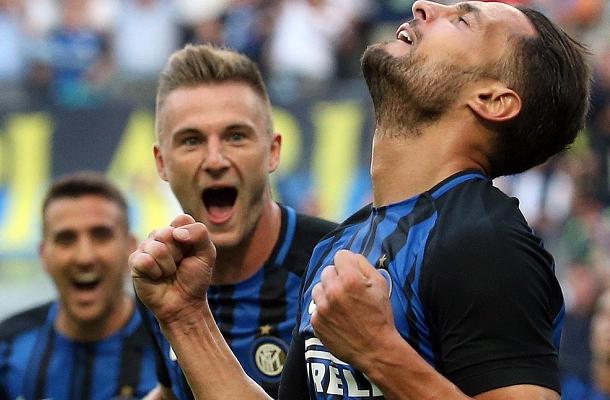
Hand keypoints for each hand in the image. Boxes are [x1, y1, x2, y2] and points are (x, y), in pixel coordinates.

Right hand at [130, 214, 215, 324]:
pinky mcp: (135, 262)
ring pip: (157, 247)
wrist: (185, 303)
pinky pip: (145, 260)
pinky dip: (156, 272)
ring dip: (168, 266)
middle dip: (178, 253)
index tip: (192, 252)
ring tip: (169, 272)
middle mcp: (160, 236)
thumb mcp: (207, 253)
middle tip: (179, 265)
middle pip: (167, 232)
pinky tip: (157, 277)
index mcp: (177, 230)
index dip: (189, 237)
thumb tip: (175, 232)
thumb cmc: (195, 278)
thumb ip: (199, 234)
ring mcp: (146, 248)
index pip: (181, 219)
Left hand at [311, 249, 399, 370]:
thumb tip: (352, 257)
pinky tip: (337, 316)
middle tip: (348, 290)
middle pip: (327, 270)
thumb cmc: (380, 316)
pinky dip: (325, 309)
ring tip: (341, 303)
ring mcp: (322, 307)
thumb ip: (364, 265)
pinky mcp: (316, 321)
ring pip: (318, 287)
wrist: (375, 349)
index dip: (348, 262)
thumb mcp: (381, 285)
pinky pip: (316, 306)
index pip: (340, 255)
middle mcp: (333, 291)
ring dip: (328, 292)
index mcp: (351, 280)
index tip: (352, 271)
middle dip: (338, 277)